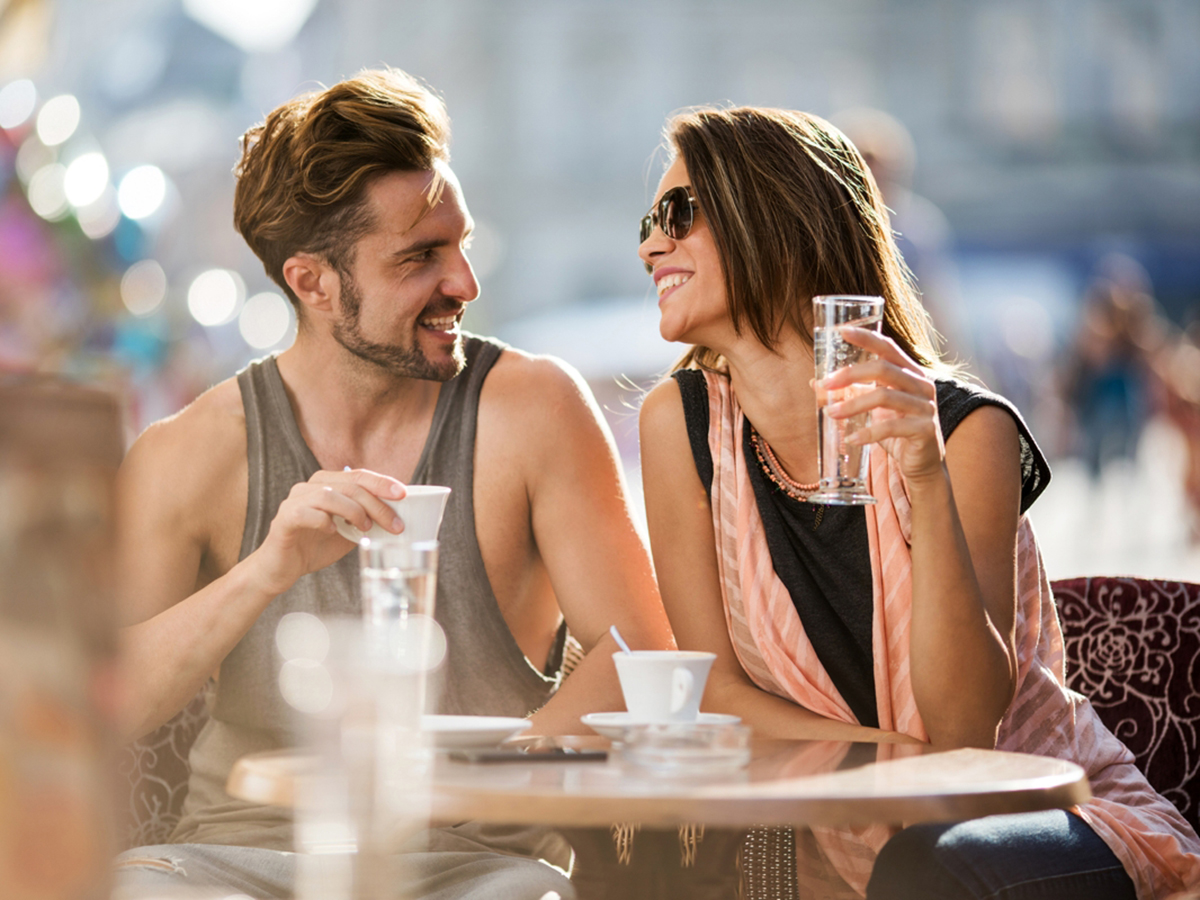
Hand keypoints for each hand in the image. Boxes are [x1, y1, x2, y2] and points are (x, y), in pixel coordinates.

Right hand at [247, 468, 406, 595]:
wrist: (283, 568)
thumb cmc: (316, 546)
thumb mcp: (349, 533)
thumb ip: (367, 520)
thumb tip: (398, 518)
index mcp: (327, 484)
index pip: (358, 475)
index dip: (381, 482)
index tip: (403, 494)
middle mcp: (309, 487)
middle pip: (349, 485)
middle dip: (376, 504)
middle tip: (395, 524)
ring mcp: (294, 501)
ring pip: (329, 495)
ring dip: (353, 511)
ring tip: (365, 529)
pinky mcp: (283, 519)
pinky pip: (305, 513)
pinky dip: (323, 521)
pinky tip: (333, 532)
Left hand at [821, 326, 943, 483]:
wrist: (922, 464)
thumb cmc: (897, 432)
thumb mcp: (872, 409)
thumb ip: (850, 393)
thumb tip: (815, 382)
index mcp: (910, 373)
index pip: (888, 348)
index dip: (866, 337)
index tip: (841, 331)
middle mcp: (921, 385)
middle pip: (882, 369)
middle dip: (850, 375)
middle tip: (824, 385)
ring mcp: (926, 406)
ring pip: (884, 396)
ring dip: (852, 405)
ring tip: (831, 414)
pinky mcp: (926, 429)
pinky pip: (891, 426)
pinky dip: (867, 433)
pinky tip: (851, 439)